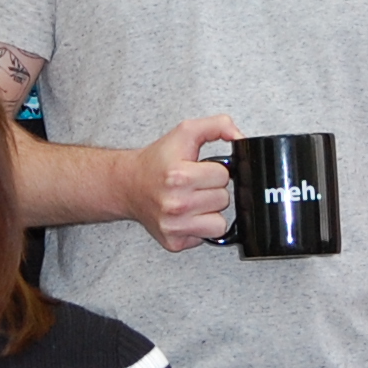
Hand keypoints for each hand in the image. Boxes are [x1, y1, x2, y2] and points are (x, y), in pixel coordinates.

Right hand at [125, 115, 242, 252]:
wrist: (127, 184)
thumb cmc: (156, 161)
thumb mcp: (185, 132)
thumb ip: (218, 125)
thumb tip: (241, 138)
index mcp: (179, 176)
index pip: (223, 176)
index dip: (214, 171)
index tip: (199, 170)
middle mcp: (175, 204)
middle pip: (223, 199)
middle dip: (212, 190)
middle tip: (194, 185)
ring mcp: (174, 226)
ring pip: (220, 223)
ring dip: (210, 211)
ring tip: (192, 200)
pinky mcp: (174, 242)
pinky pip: (207, 237)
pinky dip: (200, 227)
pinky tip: (186, 216)